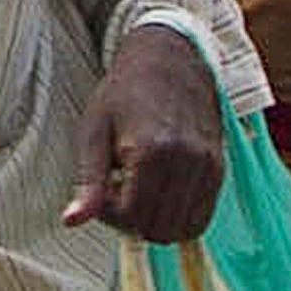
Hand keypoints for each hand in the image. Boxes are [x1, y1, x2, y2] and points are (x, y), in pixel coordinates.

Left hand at [63, 28, 226, 242]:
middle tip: (119, 193)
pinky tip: (161, 193)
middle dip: (133, 222)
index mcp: (150, 150)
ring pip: (181, 230)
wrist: (170, 61)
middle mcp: (185, 160)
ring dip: (156, 221)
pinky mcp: (218, 169)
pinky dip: (179, 218)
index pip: (131, 216)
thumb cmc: (125, 93)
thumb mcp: (95, 132)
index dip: (110, 216)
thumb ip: (89, 182)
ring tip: (141, 191)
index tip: (101, 194)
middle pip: (157, 228)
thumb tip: (71, 222)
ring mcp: (206, 166)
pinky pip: (201, 218)